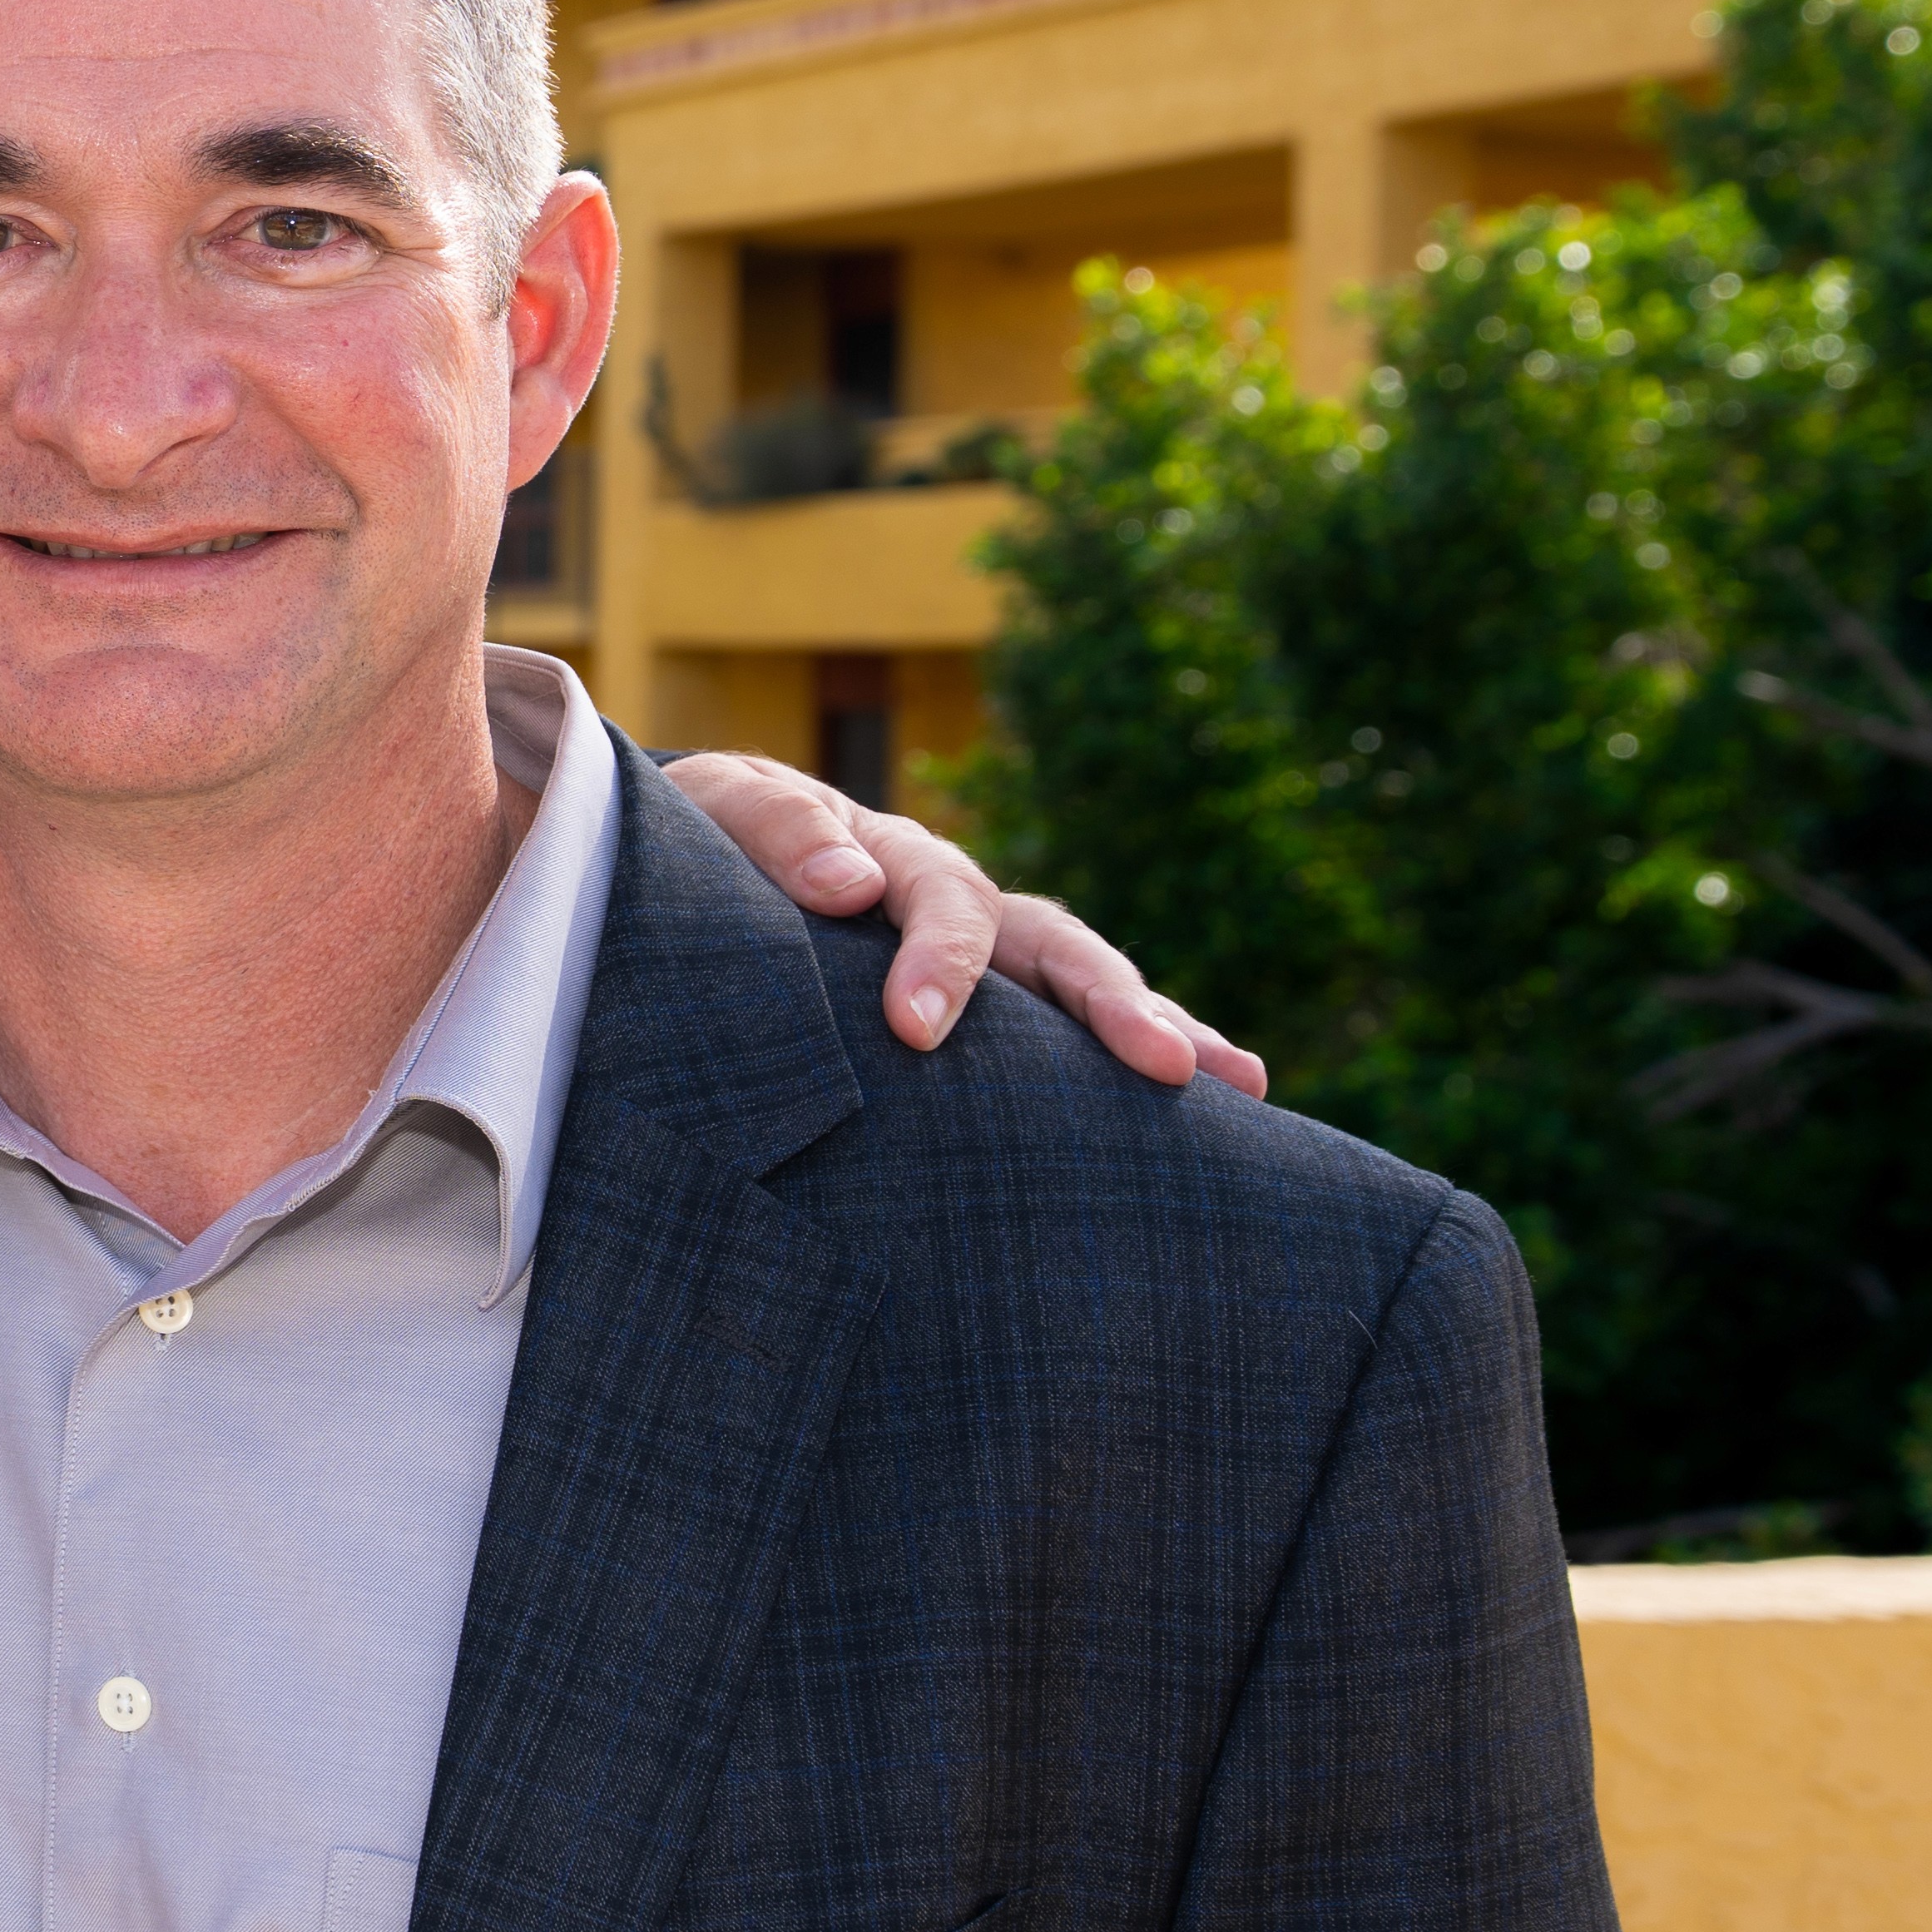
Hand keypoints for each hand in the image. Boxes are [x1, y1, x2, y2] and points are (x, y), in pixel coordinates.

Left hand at [659, 750, 1267, 1096]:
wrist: (694, 855)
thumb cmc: (702, 844)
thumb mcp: (720, 814)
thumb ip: (776, 833)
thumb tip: (849, 884)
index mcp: (893, 858)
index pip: (941, 902)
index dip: (940, 959)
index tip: (917, 1028)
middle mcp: (957, 902)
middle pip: (1053, 943)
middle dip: (1112, 1002)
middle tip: (1165, 1064)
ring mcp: (979, 956)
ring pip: (1081, 985)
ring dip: (1157, 1027)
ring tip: (1237, 1084)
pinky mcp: (979, 1013)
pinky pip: (1059, 1039)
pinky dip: (1121, 1069)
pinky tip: (1202, 1117)